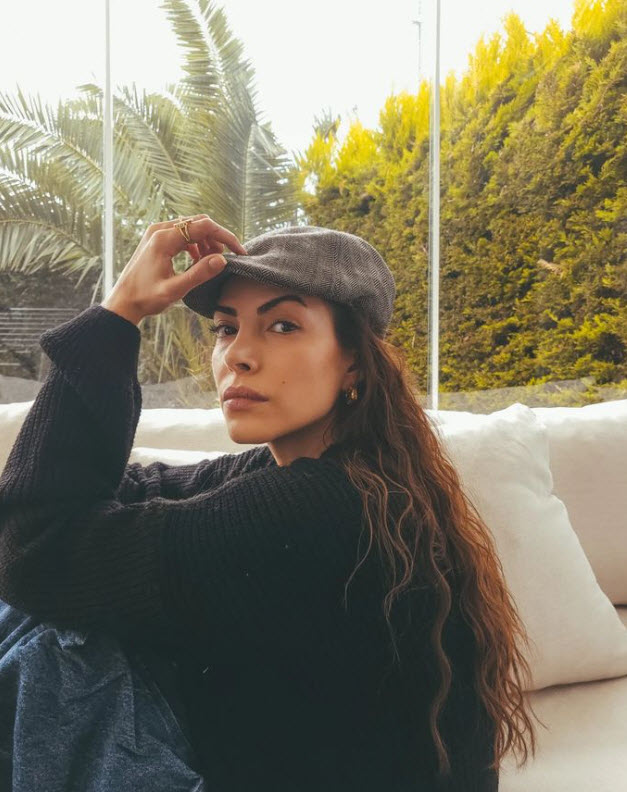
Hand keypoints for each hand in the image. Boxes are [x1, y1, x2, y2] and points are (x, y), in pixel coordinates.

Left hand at [101, 214, 247, 324]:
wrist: (123, 301)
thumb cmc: (146, 298)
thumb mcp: (175, 290)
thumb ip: (199, 274)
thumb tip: (221, 260)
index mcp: (164, 239)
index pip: (203, 226)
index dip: (225, 237)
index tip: (239, 252)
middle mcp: (159, 230)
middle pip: (198, 222)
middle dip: (217, 238)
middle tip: (225, 258)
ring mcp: (156, 232)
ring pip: (191, 226)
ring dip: (206, 241)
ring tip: (211, 261)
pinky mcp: (156, 238)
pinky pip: (181, 233)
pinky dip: (195, 243)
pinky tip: (197, 259)